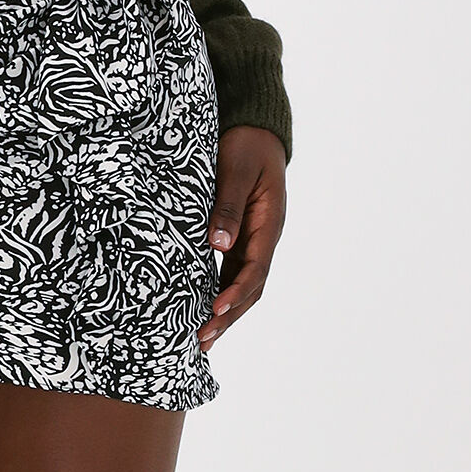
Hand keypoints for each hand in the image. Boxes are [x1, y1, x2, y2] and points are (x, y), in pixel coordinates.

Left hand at [199, 126, 286, 352]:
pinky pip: (231, 273)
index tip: (214, 311)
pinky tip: (202, 310)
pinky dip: (219, 294)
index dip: (235, 293)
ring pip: (241, 286)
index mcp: (268, 224)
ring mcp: (252, 241)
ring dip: (225, 313)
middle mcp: (263, 239)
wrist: (255, 132)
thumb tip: (219, 246)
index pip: (254, 270)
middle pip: (250, 288)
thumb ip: (227, 207)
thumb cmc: (246, 146)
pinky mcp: (239, 239)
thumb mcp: (235, 170)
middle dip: (228, 316)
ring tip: (202, 339)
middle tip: (202, 340)